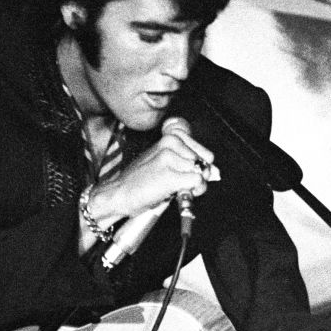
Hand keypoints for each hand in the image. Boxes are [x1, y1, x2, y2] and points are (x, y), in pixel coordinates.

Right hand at [91, 117, 217, 223]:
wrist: (118, 193)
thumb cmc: (138, 180)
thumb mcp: (162, 160)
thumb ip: (187, 161)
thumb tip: (213, 170)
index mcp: (169, 137)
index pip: (203, 151)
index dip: (198, 166)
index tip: (185, 172)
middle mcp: (171, 143)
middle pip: (204, 162)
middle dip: (196, 175)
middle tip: (177, 183)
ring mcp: (170, 158)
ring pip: (201, 172)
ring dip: (193, 185)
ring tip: (172, 187)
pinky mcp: (170, 175)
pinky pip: (197, 182)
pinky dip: (192, 191)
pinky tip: (177, 192)